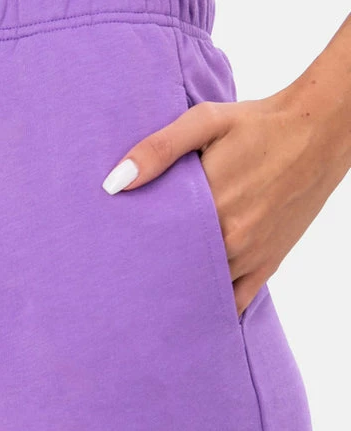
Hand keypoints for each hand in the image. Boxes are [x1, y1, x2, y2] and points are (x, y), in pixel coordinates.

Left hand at [102, 85, 346, 317]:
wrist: (319, 129)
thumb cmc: (258, 122)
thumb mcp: (205, 122)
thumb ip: (159, 150)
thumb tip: (115, 183)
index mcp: (210, 205)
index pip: (155, 241)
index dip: (131, 247)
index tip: (111, 251)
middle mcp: (231, 238)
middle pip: (175, 268)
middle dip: (151, 270)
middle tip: (122, 275)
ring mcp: (251, 255)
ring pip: (203, 286)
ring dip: (179, 287)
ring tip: (149, 292)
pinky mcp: (269, 262)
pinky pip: (237, 300)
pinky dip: (215, 305)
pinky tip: (193, 308)